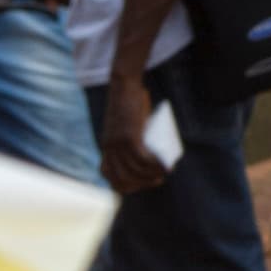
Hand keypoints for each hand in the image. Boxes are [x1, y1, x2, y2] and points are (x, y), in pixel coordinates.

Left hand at [100, 73, 168, 194]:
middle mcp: (109, 148)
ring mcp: (118, 143)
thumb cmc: (128, 102)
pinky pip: (141, 159)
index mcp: (106, 147)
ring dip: (152, 177)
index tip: (142, 183)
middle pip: (123, 179)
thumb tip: (149, 142)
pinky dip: (154, 166)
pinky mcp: (129, 136)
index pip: (110, 177)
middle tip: (158, 179)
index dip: (126, 185)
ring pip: (135, 171)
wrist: (123, 85)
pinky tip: (164, 167)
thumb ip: (130, 132)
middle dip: (142, 184)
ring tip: (164, 172)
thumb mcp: (125, 122)